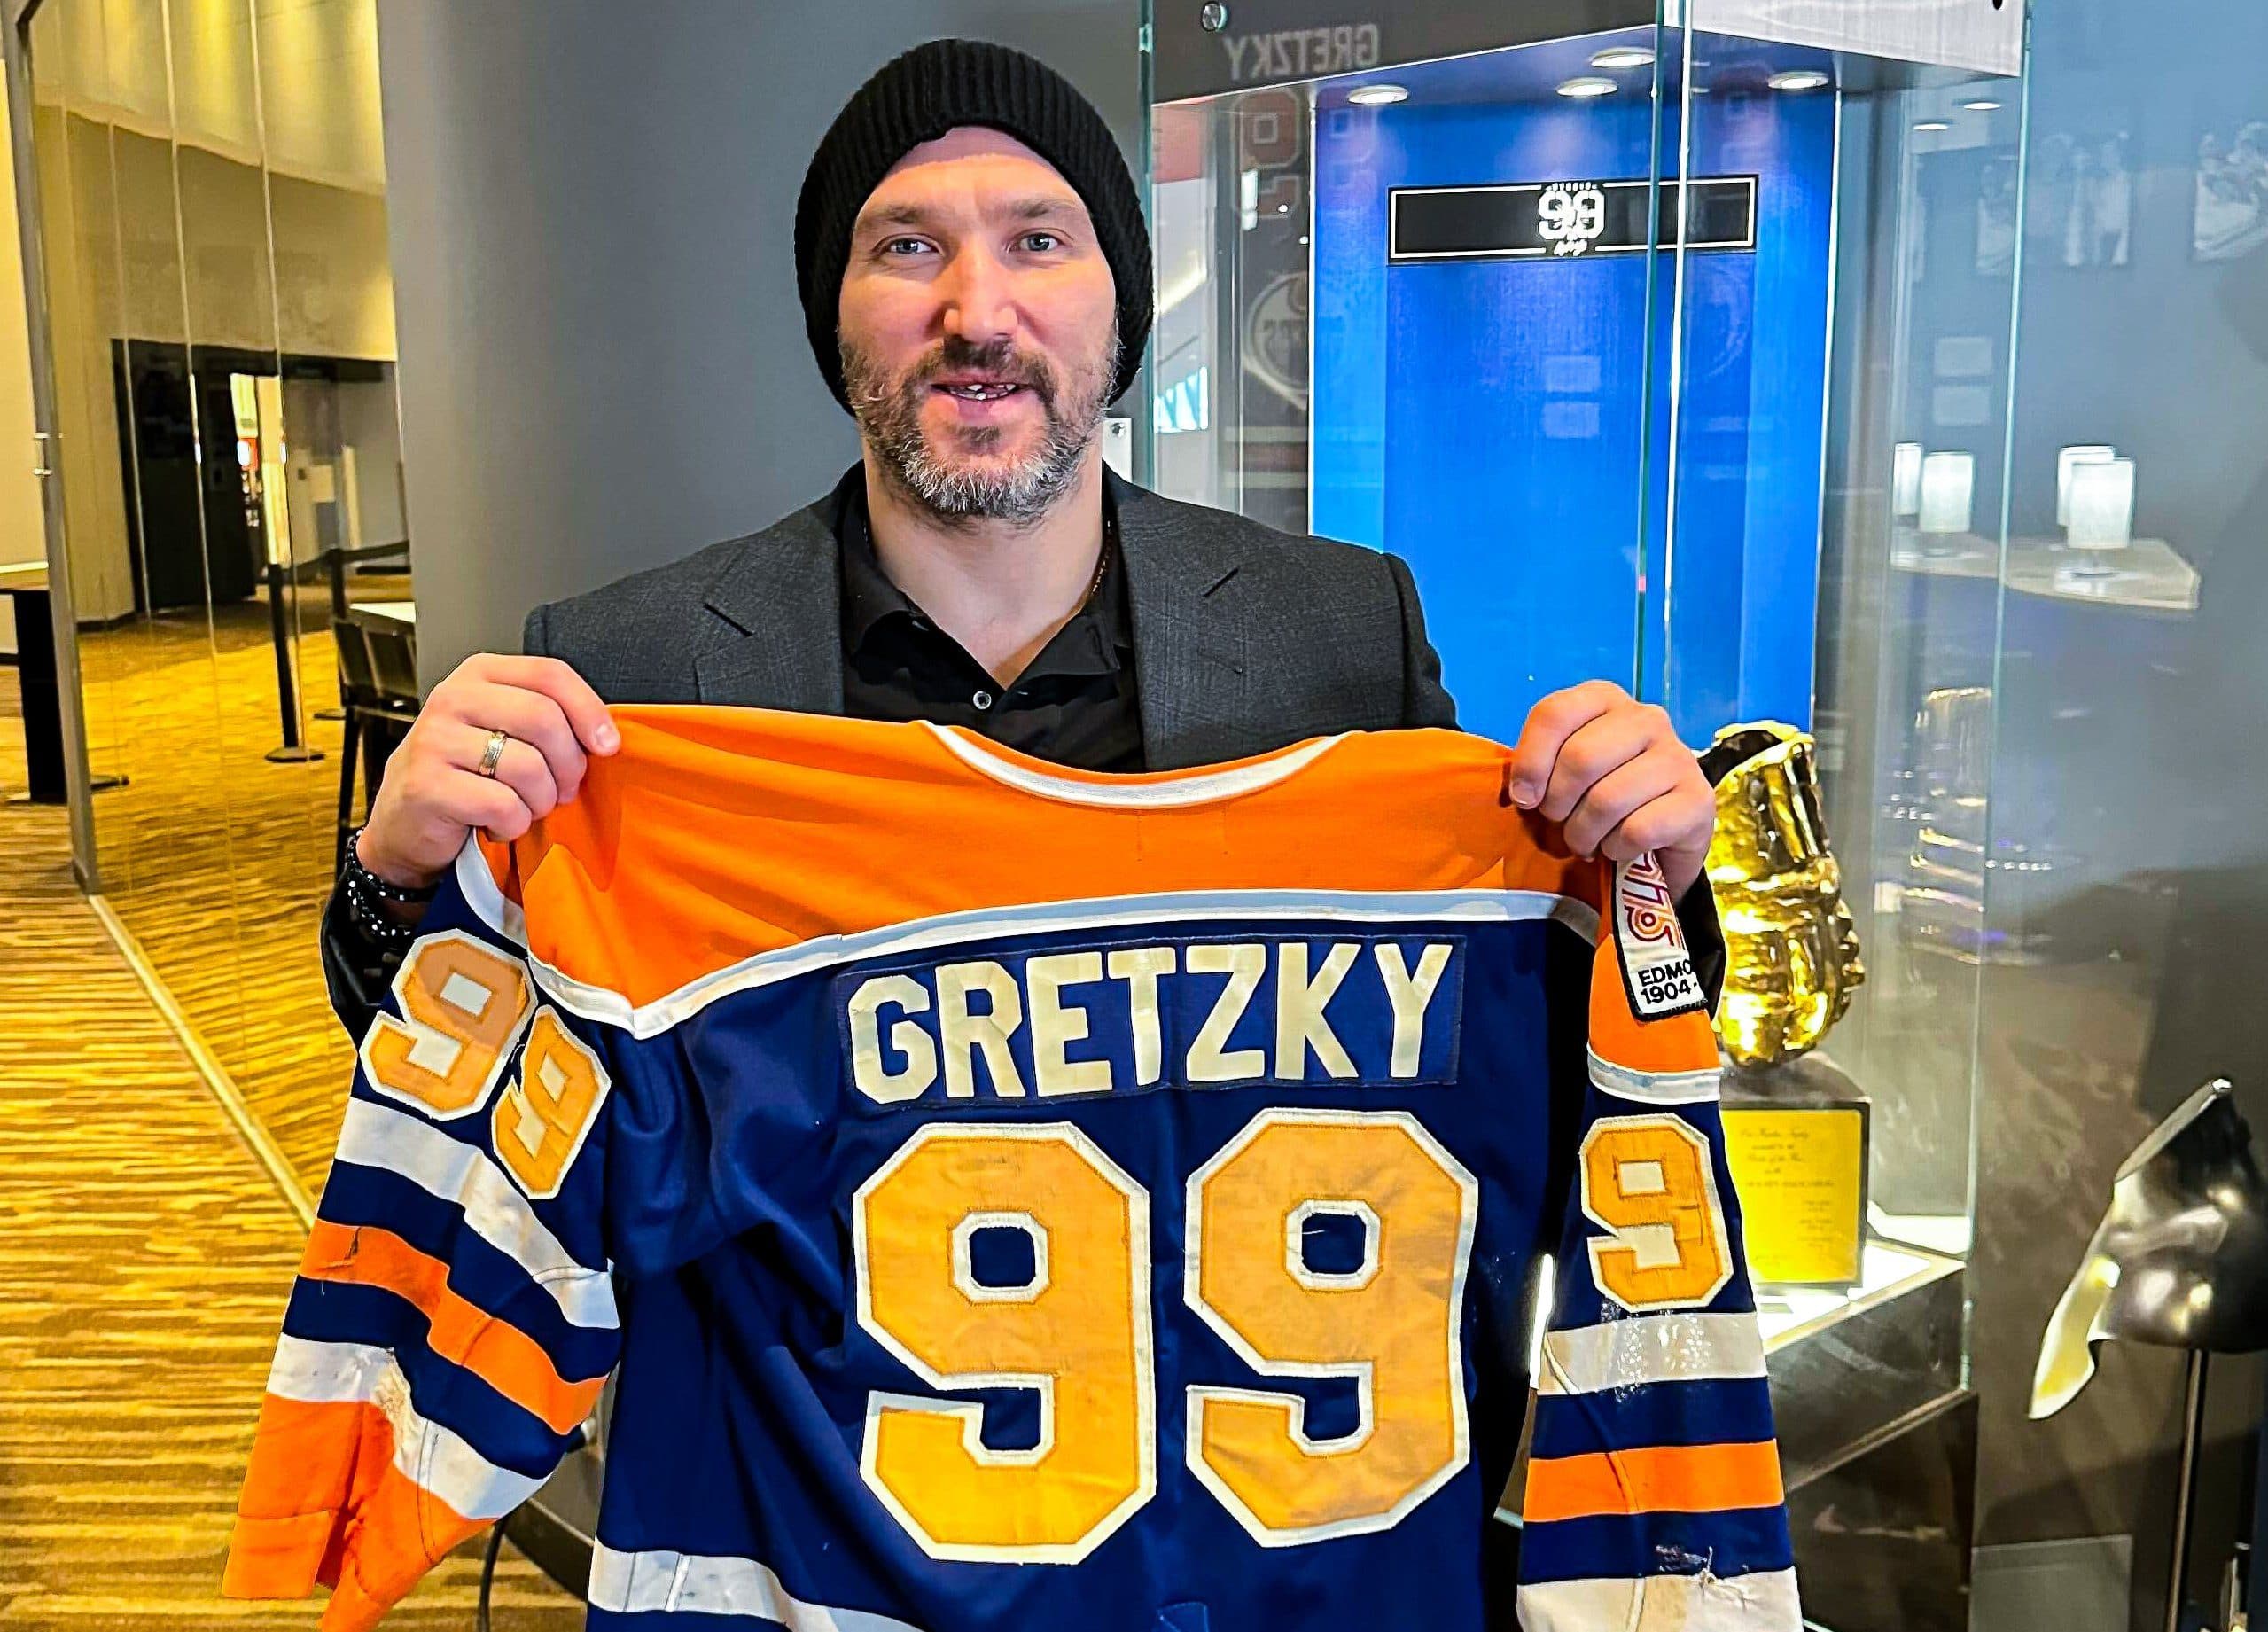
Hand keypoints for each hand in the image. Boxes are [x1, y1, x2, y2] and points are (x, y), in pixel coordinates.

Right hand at [356, 654, 617, 890]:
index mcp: (479, 674)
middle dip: (569, 765)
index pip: (550, 674)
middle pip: (543, 718)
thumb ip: (548, 719)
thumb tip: (605, 738)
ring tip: (524, 807)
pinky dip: (513, 824)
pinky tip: (496, 824)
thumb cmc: (467, 773)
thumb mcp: (505, 730)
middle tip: (563, 789)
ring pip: (528, 767)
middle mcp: (453, 697)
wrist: (405, 821)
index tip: (607, 746)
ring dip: (541, 800)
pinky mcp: (426, 785)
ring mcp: (434, 740)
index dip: (589, 710)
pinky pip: (503, 805)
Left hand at [1507, 680, 1713, 896]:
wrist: (1658, 836)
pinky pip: (1638, 830)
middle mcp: (1646, 719)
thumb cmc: (1599, 795)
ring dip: (1584, 834)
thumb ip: (1537, 767)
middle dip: (1558, 804)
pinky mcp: (1698, 799)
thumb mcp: (1561, 772)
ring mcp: (1677, 757)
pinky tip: (1619, 847)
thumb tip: (1523, 793)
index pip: (1555, 713)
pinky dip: (1617, 848)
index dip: (1531, 762)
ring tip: (1586, 842)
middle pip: (1580, 758)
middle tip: (1560, 823)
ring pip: (1607, 799)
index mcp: (1605, 699)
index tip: (1525, 798)